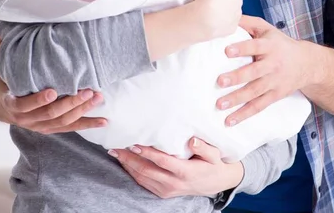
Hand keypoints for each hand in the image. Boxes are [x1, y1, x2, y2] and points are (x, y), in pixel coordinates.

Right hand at [0, 36, 107, 133]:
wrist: (2, 105)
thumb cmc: (3, 82)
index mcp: (12, 105)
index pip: (25, 105)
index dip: (38, 100)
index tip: (52, 91)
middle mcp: (26, 119)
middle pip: (50, 114)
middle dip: (70, 103)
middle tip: (87, 91)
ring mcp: (40, 125)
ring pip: (63, 122)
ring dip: (82, 111)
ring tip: (98, 97)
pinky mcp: (51, 128)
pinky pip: (70, 128)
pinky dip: (87, 124)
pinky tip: (104, 121)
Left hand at [109, 137, 242, 197]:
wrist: (217, 183)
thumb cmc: (214, 164)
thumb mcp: (214, 154)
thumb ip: (204, 148)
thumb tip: (192, 140)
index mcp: (185, 172)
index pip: (162, 161)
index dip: (147, 153)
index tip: (134, 143)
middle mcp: (173, 183)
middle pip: (146, 171)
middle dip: (129, 159)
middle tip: (115, 147)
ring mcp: (167, 190)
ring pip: (142, 178)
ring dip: (127, 165)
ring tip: (115, 152)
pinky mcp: (163, 193)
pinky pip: (144, 183)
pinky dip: (132, 173)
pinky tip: (125, 162)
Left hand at [216, 16, 316, 125]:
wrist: (307, 63)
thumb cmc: (280, 43)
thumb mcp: (267, 29)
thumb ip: (248, 22)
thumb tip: (227, 16)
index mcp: (270, 46)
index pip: (255, 46)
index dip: (242, 48)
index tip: (226, 51)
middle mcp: (273, 64)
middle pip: (254, 72)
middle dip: (237, 77)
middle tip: (219, 81)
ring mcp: (275, 82)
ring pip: (255, 92)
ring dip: (237, 99)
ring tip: (219, 104)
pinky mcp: (275, 96)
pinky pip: (259, 106)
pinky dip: (244, 114)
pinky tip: (229, 120)